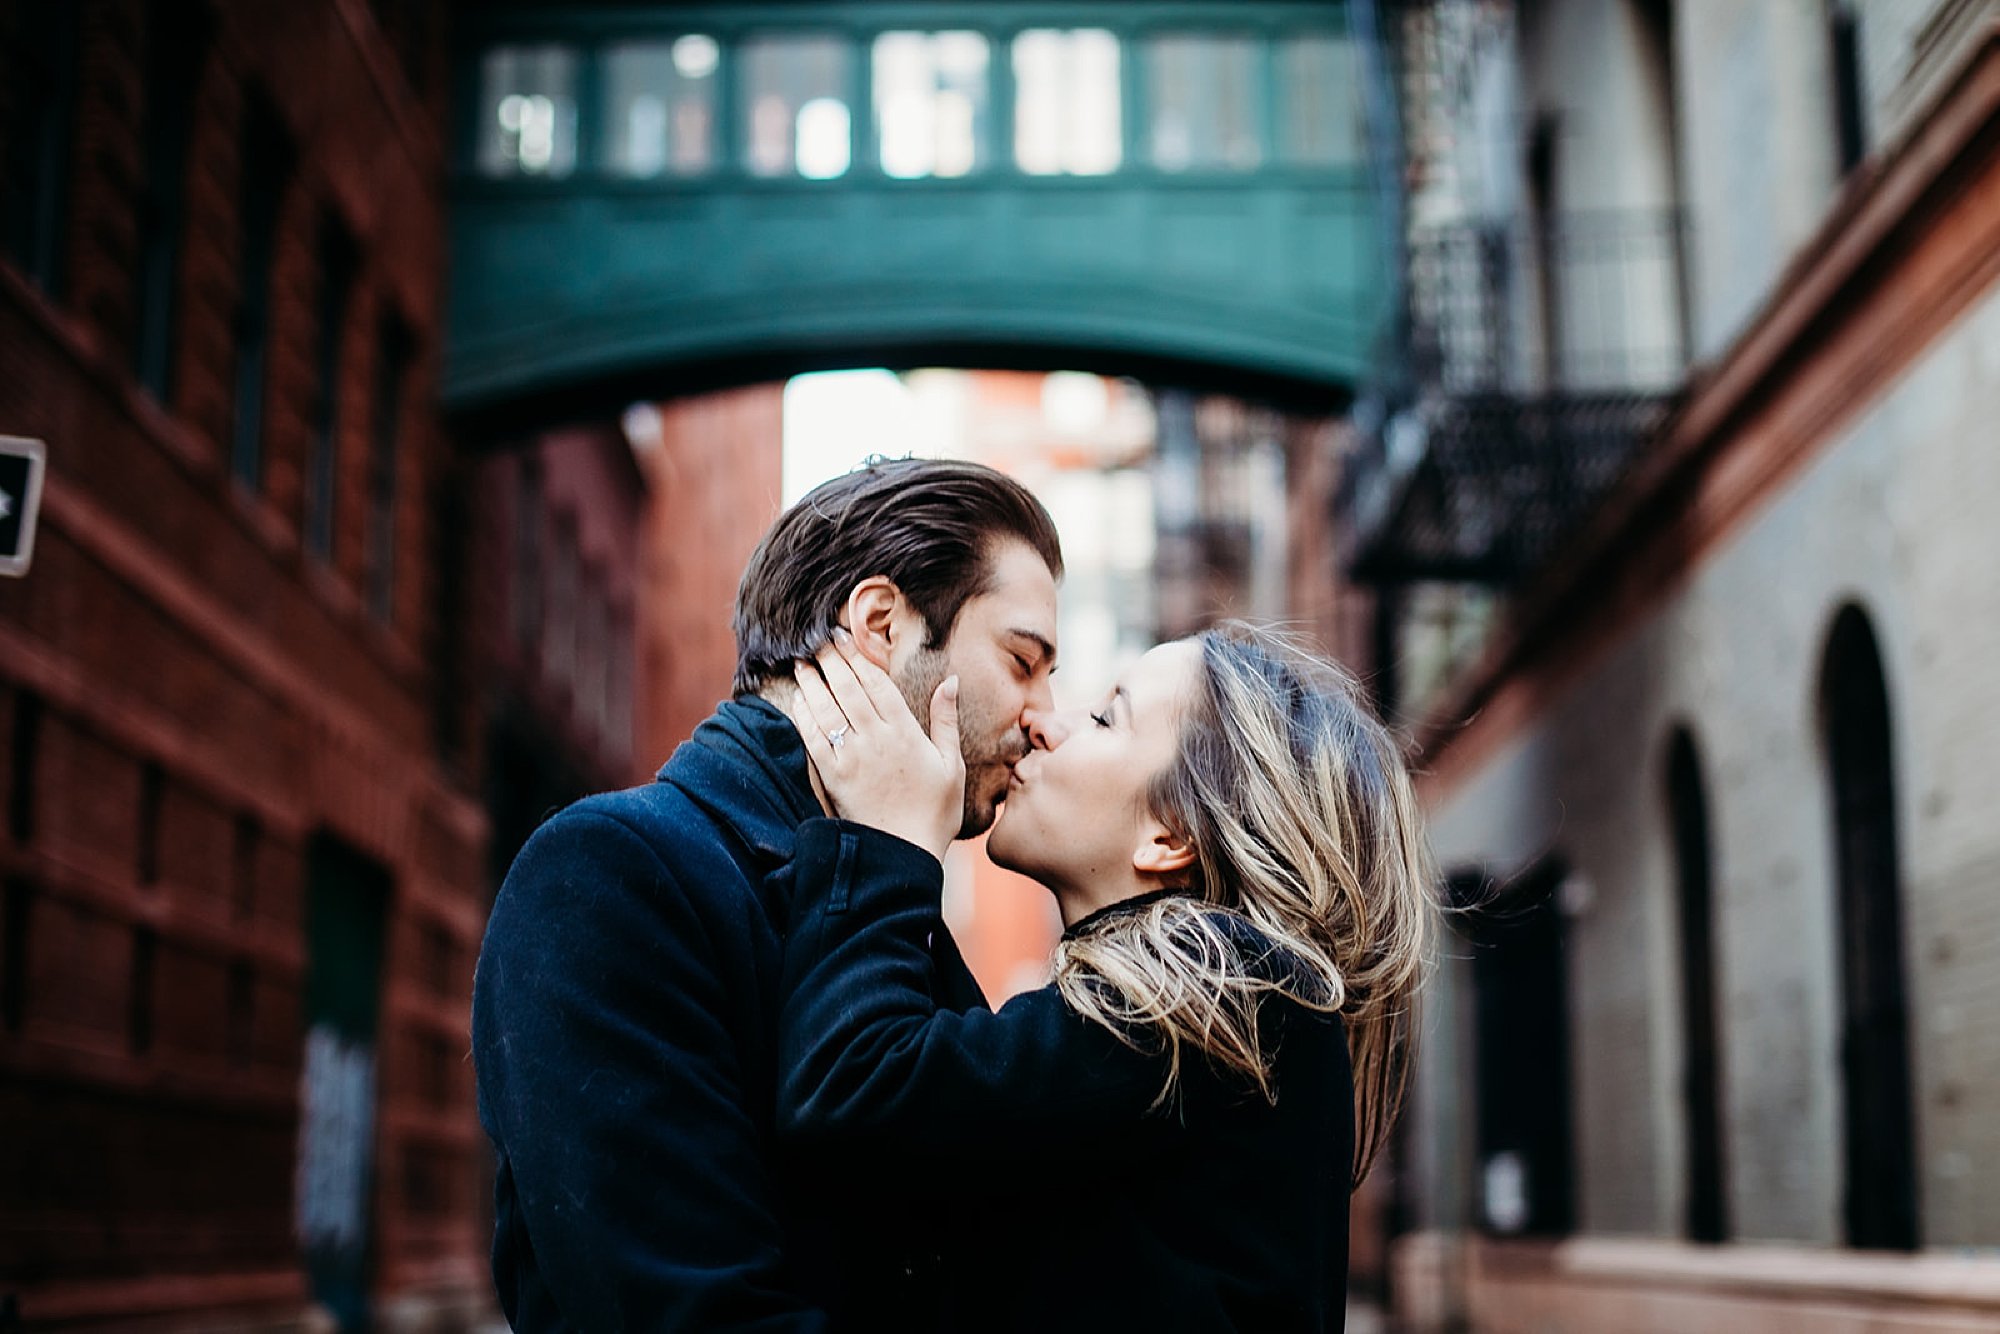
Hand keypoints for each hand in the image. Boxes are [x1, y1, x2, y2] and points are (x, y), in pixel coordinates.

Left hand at [786, 630, 964, 862]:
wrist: (904, 853)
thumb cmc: (934, 811)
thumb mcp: (952, 765)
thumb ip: (946, 720)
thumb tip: (951, 681)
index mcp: (906, 733)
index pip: (877, 684)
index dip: (858, 657)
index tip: (844, 637)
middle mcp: (876, 740)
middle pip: (848, 690)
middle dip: (831, 661)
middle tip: (817, 640)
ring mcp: (852, 758)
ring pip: (827, 710)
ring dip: (812, 683)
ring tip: (801, 662)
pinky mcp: (834, 777)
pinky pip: (814, 739)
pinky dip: (804, 717)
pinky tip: (798, 702)